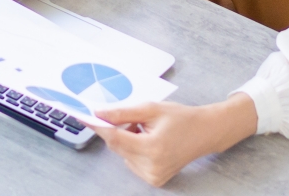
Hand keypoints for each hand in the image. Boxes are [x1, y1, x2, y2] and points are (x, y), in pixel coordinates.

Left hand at [91, 94, 259, 187]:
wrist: (204, 133)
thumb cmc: (181, 118)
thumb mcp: (151, 109)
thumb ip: (122, 113)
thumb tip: (99, 114)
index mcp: (152, 147)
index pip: (114, 138)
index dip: (98, 127)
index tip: (84, 118)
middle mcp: (152, 166)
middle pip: (117, 147)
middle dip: (118, 130)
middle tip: (133, 119)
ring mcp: (153, 176)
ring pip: (123, 155)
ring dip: (127, 140)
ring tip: (147, 131)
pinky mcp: (155, 180)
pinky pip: (132, 162)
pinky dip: (134, 151)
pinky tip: (150, 143)